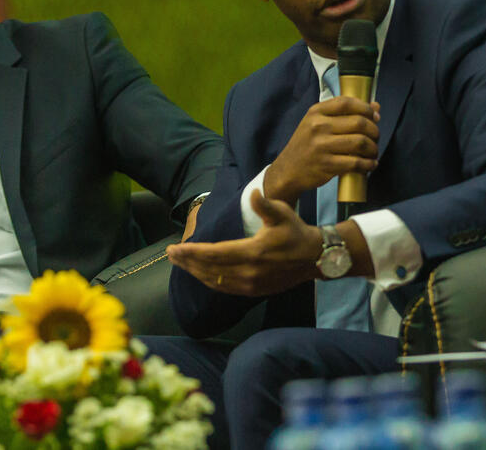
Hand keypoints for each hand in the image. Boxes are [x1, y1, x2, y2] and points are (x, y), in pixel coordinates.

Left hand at [166, 190, 325, 296]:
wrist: (316, 257)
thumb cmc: (296, 232)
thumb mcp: (282, 213)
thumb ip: (265, 205)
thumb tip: (253, 193)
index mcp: (252, 252)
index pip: (214, 254)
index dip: (192, 252)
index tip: (175, 249)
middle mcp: (248, 272)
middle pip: (209, 269)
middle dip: (187, 262)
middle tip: (170, 254)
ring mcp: (250, 285)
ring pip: (215, 281)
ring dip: (195, 272)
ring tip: (180, 263)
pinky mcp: (254, 292)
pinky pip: (225, 288)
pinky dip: (209, 281)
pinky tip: (200, 275)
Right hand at [262, 97, 380, 204]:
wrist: (287, 170)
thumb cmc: (306, 145)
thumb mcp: (317, 123)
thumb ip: (344, 114)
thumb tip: (375, 107)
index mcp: (316, 112)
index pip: (347, 102)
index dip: (366, 108)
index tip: (374, 117)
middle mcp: (318, 127)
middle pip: (359, 123)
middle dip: (374, 131)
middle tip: (375, 138)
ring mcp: (321, 146)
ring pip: (360, 143)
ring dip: (373, 149)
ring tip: (373, 152)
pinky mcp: (326, 165)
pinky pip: (355, 163)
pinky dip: (368, 164)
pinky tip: (369, 165)